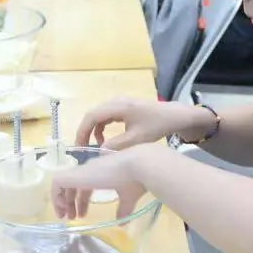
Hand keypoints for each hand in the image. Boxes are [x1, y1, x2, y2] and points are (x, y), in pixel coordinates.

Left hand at [52, 147, 147, 219]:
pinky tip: (63, 208)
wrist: (138, 165)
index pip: (85, 187)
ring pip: (63, 183)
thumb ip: (124, 209)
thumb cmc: (136, 179)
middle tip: (71, 218)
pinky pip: (57, 183)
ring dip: (62, 200)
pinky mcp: (76, 175)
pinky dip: (57, 195)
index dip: (82, 201)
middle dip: (70, 203)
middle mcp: (90, 170)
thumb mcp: (129, 197)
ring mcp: (82, 171)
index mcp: (101, 173)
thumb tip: (123, 223)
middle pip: (73, 186)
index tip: (82, 215)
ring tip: (65, 216)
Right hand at [75, 97, 197, 149]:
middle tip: (82, 149)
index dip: (82, 131)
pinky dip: (102, 127)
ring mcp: (119, 102)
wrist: (173, 115)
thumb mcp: (137, 139)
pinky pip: (106, 115)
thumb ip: (116, 145)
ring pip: (99, 115)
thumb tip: (98, 151)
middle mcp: (116, 101)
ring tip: (95, 146)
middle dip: (85, 131)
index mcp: (119, 106)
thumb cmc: (156, 126)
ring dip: (94, 130)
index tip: (78, 147)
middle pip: (93, 114)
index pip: (92, 116)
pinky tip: (106, 140)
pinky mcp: (123, 106)